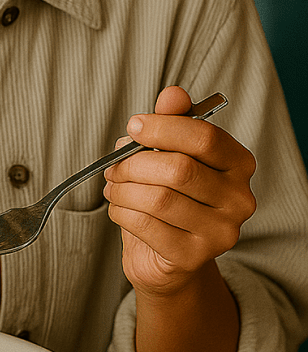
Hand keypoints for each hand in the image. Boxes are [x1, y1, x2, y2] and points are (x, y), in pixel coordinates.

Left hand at [103, 86, 256, 297]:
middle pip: (179, 169)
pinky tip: (119, 207)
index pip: (205, 138)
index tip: (133, 126)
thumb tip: (173, 93)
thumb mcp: (168, 152)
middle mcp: (239, 199)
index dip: (163, 128)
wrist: (166, 254)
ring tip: (112, 186)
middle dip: (134, 163)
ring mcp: (221, 232)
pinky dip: (122, 211)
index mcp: (238, 164)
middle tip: (113, 165)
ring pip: (159, 199)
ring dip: (123, 189)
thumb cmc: (169, 192)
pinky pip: (146, 225)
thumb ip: (172, 120)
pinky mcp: (194, 257)